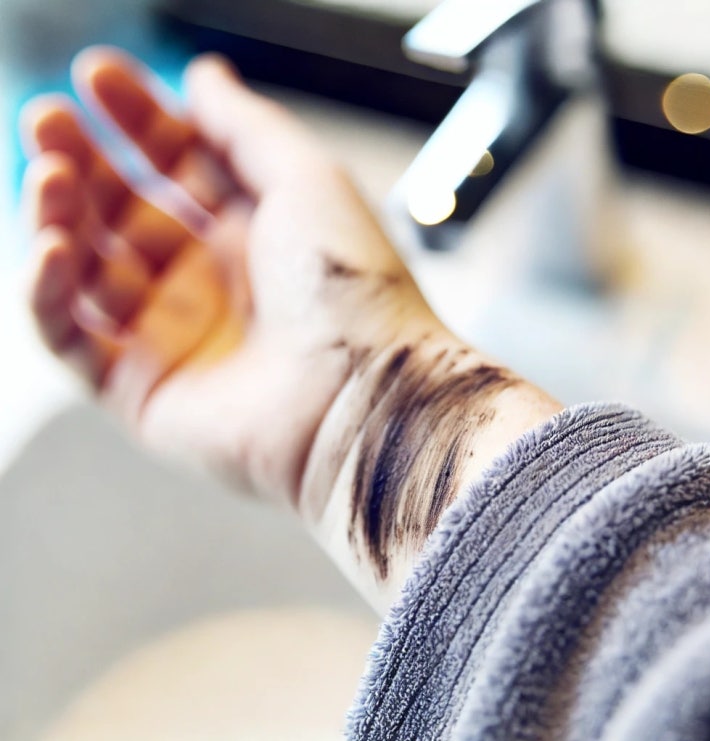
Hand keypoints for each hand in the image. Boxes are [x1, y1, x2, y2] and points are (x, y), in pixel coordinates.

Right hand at [22, 48, 560, 606]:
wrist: (365, 399)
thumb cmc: (355, 293)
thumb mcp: (306, 181)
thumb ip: (247, 127)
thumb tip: (204, 75)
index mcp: (253, 232)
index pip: (176, 165)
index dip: (135, 119)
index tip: (96, 77)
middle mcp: (211, 282)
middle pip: (124, 213)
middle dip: (82, 162)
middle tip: (49, 121)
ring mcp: (176, 336)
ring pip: (90, 271)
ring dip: (59, 219)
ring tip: (50, 178)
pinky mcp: (144, 390)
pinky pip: (74, 340)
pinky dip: (48, 295)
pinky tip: (52, 249)